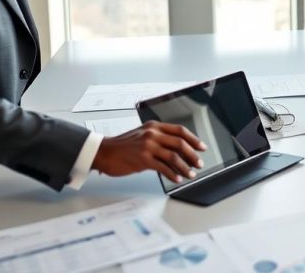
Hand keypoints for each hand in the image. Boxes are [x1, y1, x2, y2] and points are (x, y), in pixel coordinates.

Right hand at [91, 121, 206, 183]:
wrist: (103, 152)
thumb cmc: (122, 146)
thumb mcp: (142, 136)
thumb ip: (158, 139)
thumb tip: (176, 152)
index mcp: (154, 126)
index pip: (180, 130)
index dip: (193, 139)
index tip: (201, 147)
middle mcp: (152, 133)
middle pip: (180, 143)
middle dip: (193, 155)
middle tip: (199, 163)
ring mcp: (148, 146)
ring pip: (174, 156)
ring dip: (185, 167)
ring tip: (191, 174)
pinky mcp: (143, 159)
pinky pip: (163, 167)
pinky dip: (172, 174)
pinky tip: (176, 178)